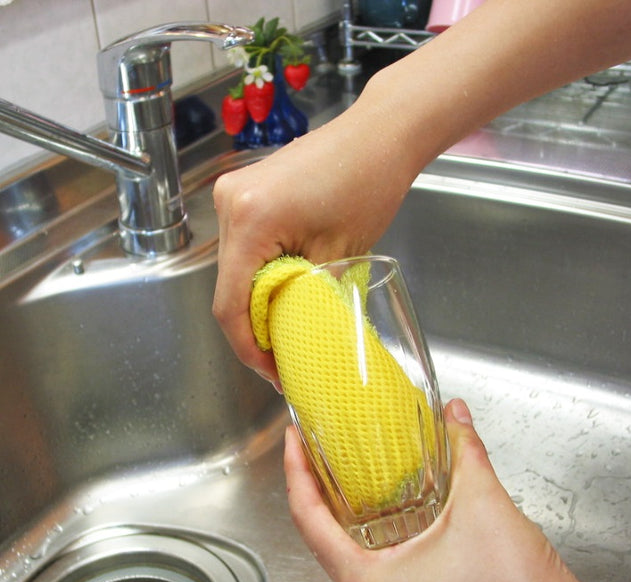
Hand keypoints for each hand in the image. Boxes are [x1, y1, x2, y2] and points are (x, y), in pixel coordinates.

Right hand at [212, 108, 418, 385]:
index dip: (248, 347)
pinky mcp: (247, 191)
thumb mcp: (338, 254)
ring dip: (258, 301)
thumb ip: (305, 298)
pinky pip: (245, 246)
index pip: (230, 304)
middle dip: (255, 327)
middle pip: (228, 287)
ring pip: (236, 268)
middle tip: (284, 356)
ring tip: (288, 328)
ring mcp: (234, 193)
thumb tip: (291, 334)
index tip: (271, 371)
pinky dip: (261, 273)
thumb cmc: (368, 185)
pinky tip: (284, 292)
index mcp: (249, 220)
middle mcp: (229, 204)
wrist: (378, 136)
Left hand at [284, 398, 630, 581]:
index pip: (309, 521)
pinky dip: (372, 526)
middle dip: (318, 486)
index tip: (292, 439)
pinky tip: (387, 499)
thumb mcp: (483, 504)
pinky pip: (376, 560)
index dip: (296, 473)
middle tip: (317, 444)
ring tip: (345, 463)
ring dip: (345, 506)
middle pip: (323, 535)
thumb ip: (464, 450)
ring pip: (349, 548)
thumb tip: (454, 413)